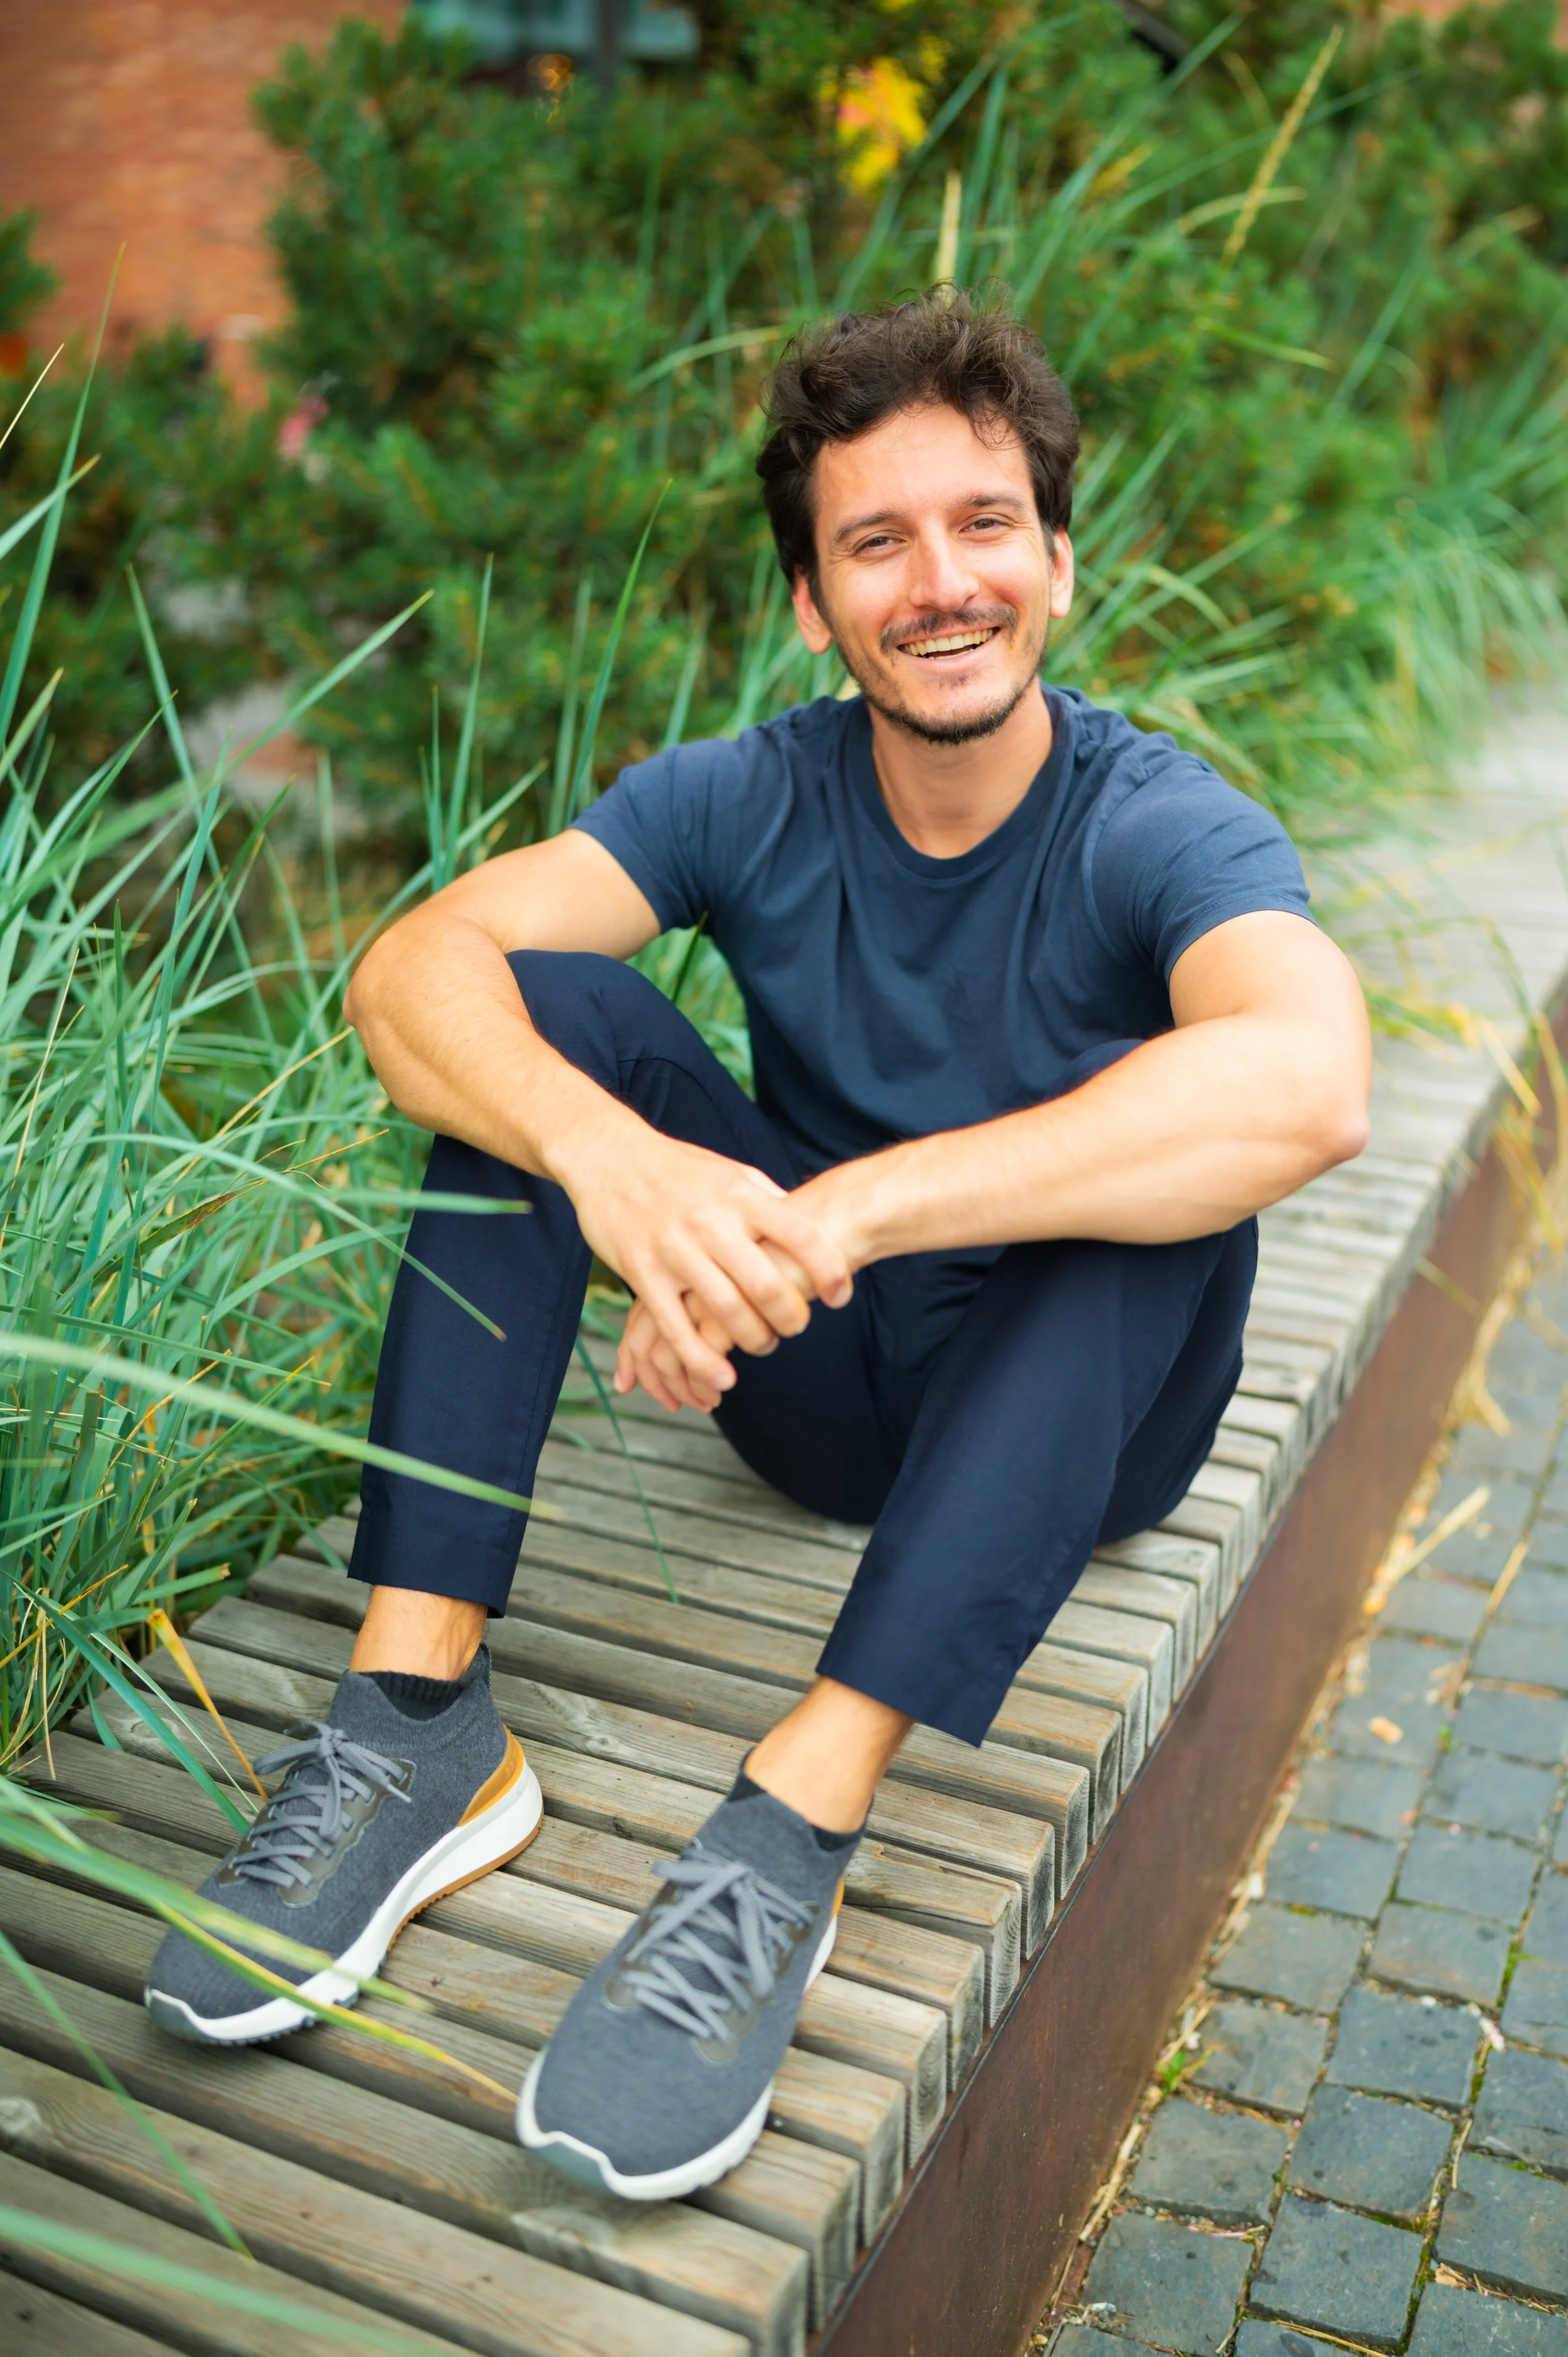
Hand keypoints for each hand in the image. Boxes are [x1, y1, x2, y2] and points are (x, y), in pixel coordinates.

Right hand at [558, 1116, 852, 1400]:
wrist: (609, 1157)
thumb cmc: (679, 1170)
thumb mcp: (730, 1173)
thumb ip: (768, 1201)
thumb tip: (810, 1229)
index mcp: (739, 1194)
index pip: (799, 1234)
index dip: (828, 1270)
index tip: (840, 1296)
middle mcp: (709, 1221)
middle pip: (765, 1282)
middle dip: (790, 1316)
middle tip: (797, 1326)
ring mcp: (673, 1247)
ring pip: (723, 1309)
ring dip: (752, 1338)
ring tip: (763, 1344)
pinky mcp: (642, 1272)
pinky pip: (674, 1326)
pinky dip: (701, 1358)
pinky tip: (722, 1377)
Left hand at [616, 1292, 734, 1412]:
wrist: (801, 1271)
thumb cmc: (746, 1299)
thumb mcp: (710, 1303)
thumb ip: (675, 1329)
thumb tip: (622, 1383)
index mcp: (666, 1283)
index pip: (633, 1326)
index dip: (625, 1361)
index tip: (624, 1386)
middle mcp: (673, 1288)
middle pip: (645, 1347)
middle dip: (657, 1386)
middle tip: (674, 1406)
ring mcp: (694, 1298)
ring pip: (668, 1360)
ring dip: (684, 1392)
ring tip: (706, 1404)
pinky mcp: (719, 1315)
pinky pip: (699, 1364)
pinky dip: (705, 1388)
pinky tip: (718, 1393)